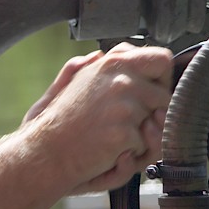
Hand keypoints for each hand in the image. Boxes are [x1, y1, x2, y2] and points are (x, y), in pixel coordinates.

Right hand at [24, 43, 172, 194]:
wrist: (42, 154)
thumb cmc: (57, 123)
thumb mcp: (69, 84)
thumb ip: (87, 66)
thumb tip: (99, 54)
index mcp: (112, 63)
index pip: (161, 60)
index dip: (159, 80)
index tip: (146, 94)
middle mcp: (120, 80)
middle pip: (165, 97)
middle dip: (153, 114)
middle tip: (127, 125)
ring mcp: (123, 106)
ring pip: (158, 124)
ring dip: (141, 136)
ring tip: (113, 138)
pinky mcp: (123, 133)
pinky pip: (145, 147)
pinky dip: (130, 155)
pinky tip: (107, 152)